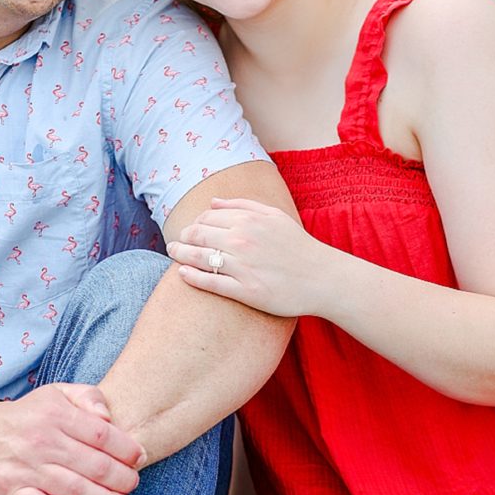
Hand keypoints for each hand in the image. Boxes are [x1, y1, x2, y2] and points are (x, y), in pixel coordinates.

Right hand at [0, 383, 145, 494]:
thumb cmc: (29, 416)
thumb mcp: (56, 394)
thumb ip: (88, 397)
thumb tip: (109, 418)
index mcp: (55, 415)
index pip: (102, 435)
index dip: (126, 449)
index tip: (139, 458)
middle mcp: (41, 441)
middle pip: (94, 465)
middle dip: (122, 479)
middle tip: (133, 485)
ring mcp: (25, 469)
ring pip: (74, 490)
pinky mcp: (10, 493)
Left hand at [166, 197, 330, 316]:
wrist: (322, 278)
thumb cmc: (297, 246)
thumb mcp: (274, 216)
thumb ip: (242, 205)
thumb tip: (212, 203)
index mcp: (248, 221)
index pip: (206, 218)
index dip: (193, 224)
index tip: (189, 231)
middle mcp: (242, 241)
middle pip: (197, 236)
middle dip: (182, 238)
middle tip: (175, 243)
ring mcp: (242, 266)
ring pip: (199, 258)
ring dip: (180, 255)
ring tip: (173, 255)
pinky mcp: (245, 291)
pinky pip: (210, 282)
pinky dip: (191, 276)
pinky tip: (182, 274)